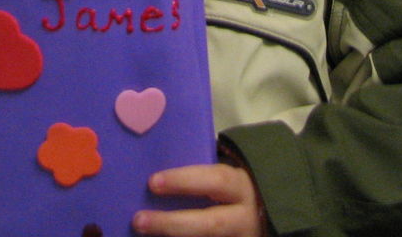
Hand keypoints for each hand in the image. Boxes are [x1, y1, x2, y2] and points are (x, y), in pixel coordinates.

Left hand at [131, 163, 266, 236]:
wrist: (263, 218)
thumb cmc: (232, 192)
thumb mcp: (225, 179)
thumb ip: (200, 176)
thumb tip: (154, 172)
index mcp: (241, 187)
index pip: (215, 180)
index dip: (183, 180)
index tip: (152, 182)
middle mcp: (244, 217)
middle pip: (211, 224)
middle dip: (172, 223)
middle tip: (138, 220)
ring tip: (143, 236)